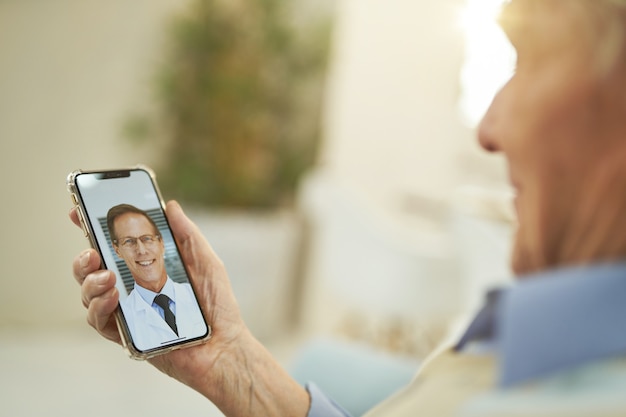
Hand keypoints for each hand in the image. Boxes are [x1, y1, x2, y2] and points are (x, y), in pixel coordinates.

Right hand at [70, 200, 308, 415]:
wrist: (223, 344)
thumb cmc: (217, 304)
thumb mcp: (205, 261)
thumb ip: (187, 234)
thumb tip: (170, 205)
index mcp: (146, 267)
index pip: (113, 246)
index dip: (91, 229)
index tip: (77, 212)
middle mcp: (131, 287)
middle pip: (92, 270)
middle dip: (83, 258)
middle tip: (92, 252)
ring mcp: (126, 311)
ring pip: (88, 294)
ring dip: (90, 282)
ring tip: (108, 277)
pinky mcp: (125, 335)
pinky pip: (99, 321)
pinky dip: (100, 306)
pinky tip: (114, 297)